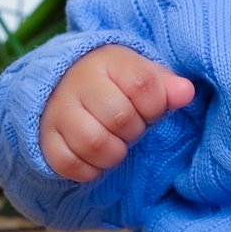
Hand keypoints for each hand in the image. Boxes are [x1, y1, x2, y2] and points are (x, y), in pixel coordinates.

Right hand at [38, 45, 195, 182]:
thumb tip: (186, 93)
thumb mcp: (142, 75)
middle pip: (120, 118)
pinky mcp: (45, 139)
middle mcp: (79, 83)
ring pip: (94, 143)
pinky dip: (89, 169)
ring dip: (114, 154)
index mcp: (108, 62)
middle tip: (131, 128)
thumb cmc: (115, 84)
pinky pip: (68, 164)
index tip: (151, 109)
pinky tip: (96, 159)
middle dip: (134, 131)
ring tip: (116, 145)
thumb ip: (166, 84)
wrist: (64, 86)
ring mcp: (58, 111)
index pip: (143, 85)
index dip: (155, 105)